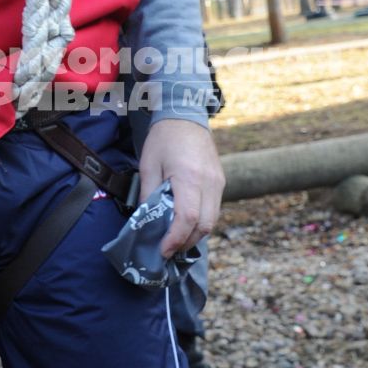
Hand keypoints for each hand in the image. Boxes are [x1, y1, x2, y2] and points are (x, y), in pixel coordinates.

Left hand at [137, 118, 223, 257]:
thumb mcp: (148, 166)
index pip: (187, 218)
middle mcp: (209, 182)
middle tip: (168, 250)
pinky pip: (214, 210)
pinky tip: (186, 225)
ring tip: (176, 241)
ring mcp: (218, 183)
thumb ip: (149, 196)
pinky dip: (201, 223)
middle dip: (186, 243)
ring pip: (212, 220)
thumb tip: (146, 223)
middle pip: (204, 225)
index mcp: (189, 177)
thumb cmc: (163, 140)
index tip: (163, 250)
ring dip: (194, 235)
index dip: (175, 239)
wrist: (185, 116)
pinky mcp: (220, 182)